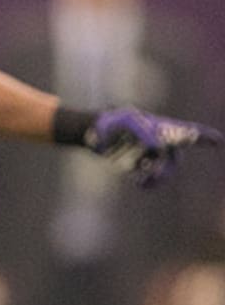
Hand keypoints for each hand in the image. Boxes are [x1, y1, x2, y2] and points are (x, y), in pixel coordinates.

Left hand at [86, 108, 223, 187]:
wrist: (91, 133)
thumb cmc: (111, 121)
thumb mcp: (126, 121)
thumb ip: (144, 132)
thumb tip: (159, 147)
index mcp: (162, 128)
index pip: (188, 132)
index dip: (205, 137)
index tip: (220, 141)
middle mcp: (160, 142)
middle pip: (175, 160)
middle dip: (166, 169)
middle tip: (152, 172)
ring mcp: (150, 155)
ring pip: (166, 172)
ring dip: (159, 178)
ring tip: (143, 180)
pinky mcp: (139, 166)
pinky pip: (152, 179)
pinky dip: (149, 183)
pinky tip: (139, 183)